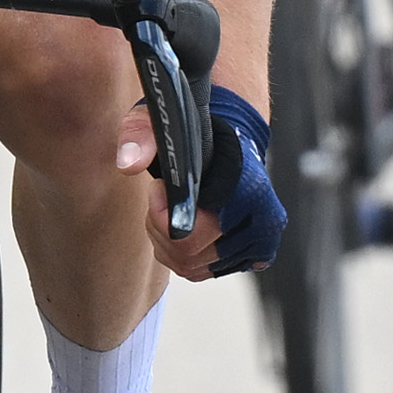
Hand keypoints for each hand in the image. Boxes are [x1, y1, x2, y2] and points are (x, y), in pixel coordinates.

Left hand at [144, 80, 285, 279]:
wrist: (233, 142)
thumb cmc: (198, 132)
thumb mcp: (162, 121)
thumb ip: (141, 134)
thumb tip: (129, 164)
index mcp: (249, 188)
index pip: (189, 234)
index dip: (161, 215)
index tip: (158, 187)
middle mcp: (263, 219)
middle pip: (188, 255)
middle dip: (162, 230)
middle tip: (163, 198)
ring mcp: (261, 242)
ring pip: (192, 267)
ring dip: (170, 243)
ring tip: (173, 210)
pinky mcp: (255, 256)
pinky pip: (202, 271)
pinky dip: (184, 255)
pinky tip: (187, 226)